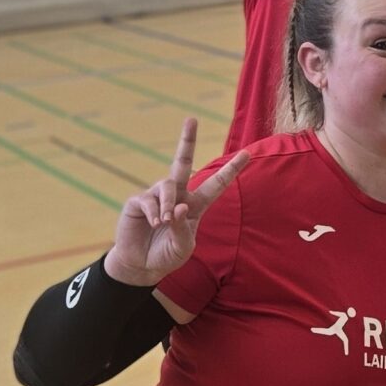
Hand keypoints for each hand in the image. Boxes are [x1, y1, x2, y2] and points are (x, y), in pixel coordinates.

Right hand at [103, 119, 249, 289]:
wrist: (141, 266)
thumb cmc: (166, 256)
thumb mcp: (183, 247)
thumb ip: (183, 228)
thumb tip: (177, 205)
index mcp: (195, 205)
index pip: (216, 184)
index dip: (231, 170)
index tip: (247, 153)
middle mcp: (176, 195)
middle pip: (183, 162)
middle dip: (186, 140)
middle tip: (191, 119)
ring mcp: (156, 196)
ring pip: (167, 185)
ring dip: (167, 203)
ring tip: (163, 222)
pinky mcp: (138, 202)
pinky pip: (148, 199)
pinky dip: (154, 212)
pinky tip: (154, 223)